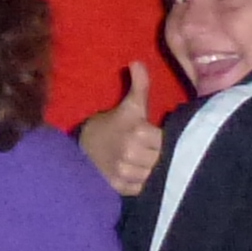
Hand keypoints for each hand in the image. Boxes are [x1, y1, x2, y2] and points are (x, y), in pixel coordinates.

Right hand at [78, 65, 163, 193]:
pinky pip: (142, 188)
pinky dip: (143, 183)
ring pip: (154, 176)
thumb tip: (138, 61)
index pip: (168, 141)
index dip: (166, 141)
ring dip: (154, 171)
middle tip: (155, 151)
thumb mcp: (129, 105)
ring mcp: (124, 172)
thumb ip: (140, 85)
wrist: (83, 145)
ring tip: (148, 163)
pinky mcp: (119, 187)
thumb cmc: (113, 123)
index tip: (161, 138)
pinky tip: (139, 174)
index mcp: (138, 131)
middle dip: (162, 156)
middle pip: (163, 160)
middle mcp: (131, 153)